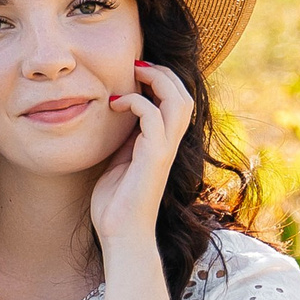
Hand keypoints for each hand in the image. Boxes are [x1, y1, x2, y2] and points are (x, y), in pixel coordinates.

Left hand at [89, 59, 192, 249]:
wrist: (120, 235)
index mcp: (162, 143)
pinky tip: (116, 104)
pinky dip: (136, 102)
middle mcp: (169, 144)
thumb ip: (124, 138)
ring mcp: (164, 151)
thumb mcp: (118, 159)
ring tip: (133, 73)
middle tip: (136, 63)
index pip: (176, 101)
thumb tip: (115, 112)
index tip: (134, 70)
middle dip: (164, 72)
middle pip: (184, 95)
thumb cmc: (115, 202)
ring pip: (179, 102)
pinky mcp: (154, 159)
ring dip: (157, 80)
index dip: (161, 79)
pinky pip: (154, 118)